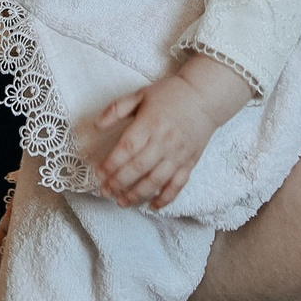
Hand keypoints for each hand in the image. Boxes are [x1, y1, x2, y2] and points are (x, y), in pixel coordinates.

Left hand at [96, 55, 252, 209]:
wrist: (205, 96)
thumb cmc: (170, 94)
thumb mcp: (140, 94)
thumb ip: (116, 109)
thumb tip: (96, 125)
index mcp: (150, 123)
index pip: (127, 149)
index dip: (111, 164)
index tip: (98, 173)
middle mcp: (164, 141)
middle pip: (138, 168)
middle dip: (118, 183)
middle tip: (104, 192)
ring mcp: (178, 154)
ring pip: (156, 180)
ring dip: (137, 194)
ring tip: (121, 202)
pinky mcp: (190, 163)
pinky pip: (177, 185)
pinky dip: (165, 198)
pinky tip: (152, 206)